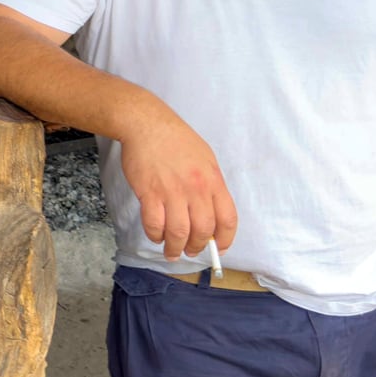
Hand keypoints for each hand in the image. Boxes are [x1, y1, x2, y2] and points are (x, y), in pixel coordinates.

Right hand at [119, 110, 238, 259]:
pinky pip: (154, 223)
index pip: (227, 219)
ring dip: (175, 247)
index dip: (225, 239)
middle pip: (202, 230)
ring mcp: (172, 191)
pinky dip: (155, 235)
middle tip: (190, 251)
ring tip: (172, 251)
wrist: (148, 125)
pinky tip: (156, 236)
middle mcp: (196, 189)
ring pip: (178, 232)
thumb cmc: (177, 140)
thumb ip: (211, 186)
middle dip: (197, 247)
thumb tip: (210, 213)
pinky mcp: (150, 192)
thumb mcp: (206, 159)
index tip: (219, 248)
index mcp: (213, 181)